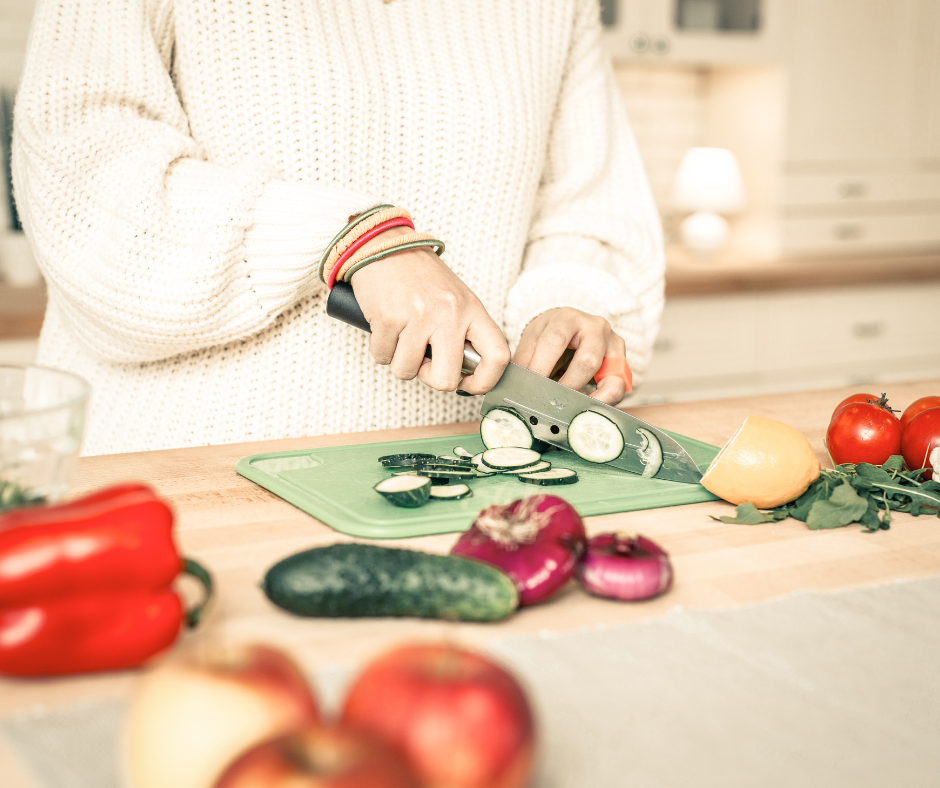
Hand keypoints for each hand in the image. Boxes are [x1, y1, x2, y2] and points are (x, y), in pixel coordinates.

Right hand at [349, 228, 509, 393]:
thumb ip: (464, 333)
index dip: (485, 381)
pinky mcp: (388, 317)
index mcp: (472, 309)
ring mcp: (418, 316)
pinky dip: (381, 349)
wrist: (384, 246)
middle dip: (430, 378)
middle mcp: (449, 313)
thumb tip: (464, 376)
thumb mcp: (454, 300)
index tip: (467, 384)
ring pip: (407, 371)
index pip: (498, 356)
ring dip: (400, 361)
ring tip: (401, 335)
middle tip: (424, 361)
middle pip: (446, 379)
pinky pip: (382, 357)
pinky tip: (386, 327)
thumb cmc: (420, 278)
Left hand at [514, 307, 628, 404]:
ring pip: (609, 378)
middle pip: (587, 361)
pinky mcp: (622, 363)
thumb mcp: (533, 340)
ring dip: (589, 398)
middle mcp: (595, 327)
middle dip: (568, 386)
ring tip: (570, 409)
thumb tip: (514, 389)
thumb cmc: (549, 335)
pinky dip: (603, 402)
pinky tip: (586, 409)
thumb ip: (525, 362)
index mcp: (567, 318)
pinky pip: (618, 388)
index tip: (532, 387)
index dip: (542, 366)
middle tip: (552, 401)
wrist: (571, 327)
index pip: (555, 340)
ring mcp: (613, 344)